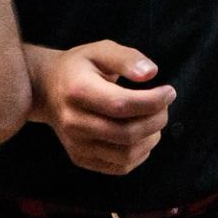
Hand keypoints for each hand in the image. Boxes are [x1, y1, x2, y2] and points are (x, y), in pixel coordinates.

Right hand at [27, 42, 175, 175]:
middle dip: (156, 120)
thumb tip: (151, 73)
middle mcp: (73, 122)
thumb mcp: (101, 50)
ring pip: (125, 154)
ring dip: (151, 138)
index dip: (152, 101)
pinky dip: (140, 154)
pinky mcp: (81, 158)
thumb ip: (126, 58)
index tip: (169, 92)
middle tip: (165, 106)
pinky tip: (142, 135)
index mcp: (77, 91)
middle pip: (125, 133)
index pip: (120, 104)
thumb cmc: (79, 67)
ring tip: (154, 120)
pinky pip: (120, 167)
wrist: (47, 89)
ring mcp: (76, 145)